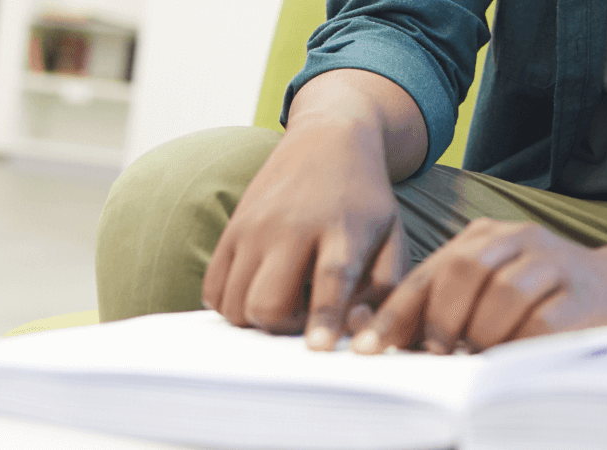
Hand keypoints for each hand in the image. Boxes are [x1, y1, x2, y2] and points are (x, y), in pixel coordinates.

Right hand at [202, 125, 408, 347]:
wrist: (327, 140)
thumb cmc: (364, 199)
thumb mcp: (393, 235)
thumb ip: (385, 288)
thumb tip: (358, 330)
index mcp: (342, 229)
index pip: (330, 279)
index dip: (324, 319)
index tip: (319, 348)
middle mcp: (291, 227)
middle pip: (267, 302)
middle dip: (283, 327)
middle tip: (303, 316)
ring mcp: (255, 226)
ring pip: (234, 302)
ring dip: (255, 319)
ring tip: (283, 301)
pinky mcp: (232, 228)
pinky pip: (213, 288)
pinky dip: (229, 304)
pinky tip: (257, 291)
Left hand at [351, 218, 606, 354]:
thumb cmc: (548, 299)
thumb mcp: (493, 292)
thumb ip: (446, 305)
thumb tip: (384, 339)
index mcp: (489, 238)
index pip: (432, 270)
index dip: (397, 310)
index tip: (369, 346)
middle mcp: (521, 240)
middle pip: (464, 269)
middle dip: (441, 319)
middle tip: (438, 354)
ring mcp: (556, 262)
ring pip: (502, 294)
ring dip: (483, 335)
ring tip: (484, 356)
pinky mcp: (583, 295)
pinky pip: (540, 322)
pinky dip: (519, 345)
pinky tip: (516, 356)